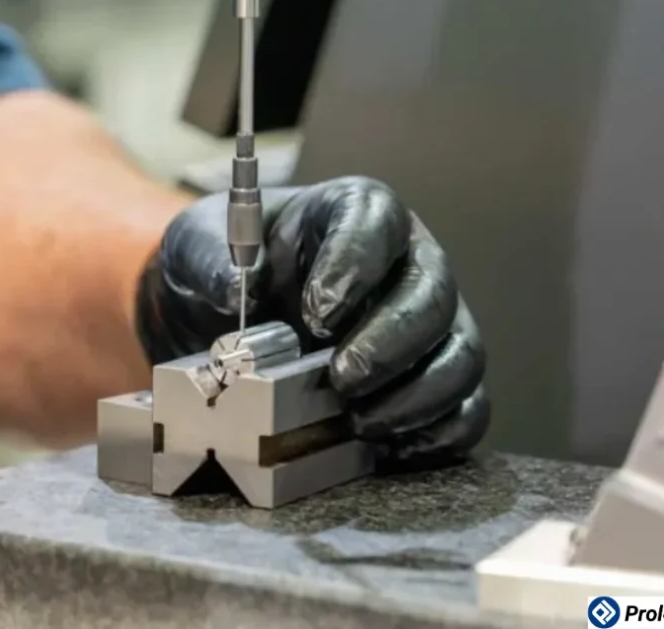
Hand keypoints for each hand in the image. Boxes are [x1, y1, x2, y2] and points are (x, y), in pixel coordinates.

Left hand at [135, 176, 488, 462]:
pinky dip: (437, 434)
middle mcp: (405, 262)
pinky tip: (388, 449)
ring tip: (360, 422)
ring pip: (461, 353)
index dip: (355, 265)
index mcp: (351, 214)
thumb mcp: (198, 248)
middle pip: (431, 292)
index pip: (376, 221)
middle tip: (343, 378)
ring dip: (418, 394)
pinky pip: (465, 409)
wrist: (219, 316)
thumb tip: (234, 292)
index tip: (317, 313)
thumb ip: (211, 260)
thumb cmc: (223, 267)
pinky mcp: (433, 379)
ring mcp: (429, 324)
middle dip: (391, 340)